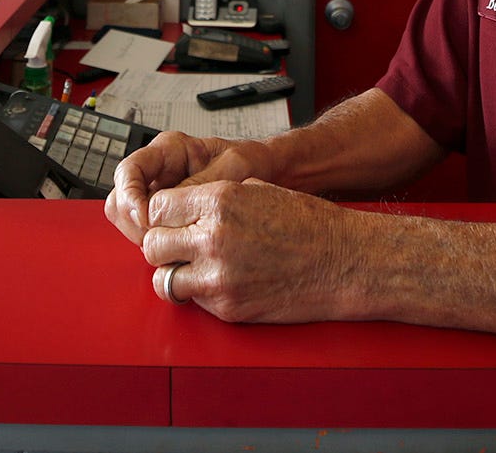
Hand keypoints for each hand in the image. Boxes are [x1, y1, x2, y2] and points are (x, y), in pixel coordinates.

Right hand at [105, 130, 271, 244]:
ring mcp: (161, 197)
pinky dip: (156, 245)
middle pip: (120, 199)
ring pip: (128, 221)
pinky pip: (148, 234)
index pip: (129, 170)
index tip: (143, 216)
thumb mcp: (233, 168)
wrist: (270, 174)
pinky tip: (176, 250)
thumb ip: (200, 184)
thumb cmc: (253, 162)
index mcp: (169, 151)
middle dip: (132, 222)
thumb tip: (172, 205)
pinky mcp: (169, 220)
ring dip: (141, 236)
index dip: (129, 195)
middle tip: (155, 238)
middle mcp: (159, 173)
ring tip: (169, 246)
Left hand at [138, 178, 352, 323]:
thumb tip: (182, 206)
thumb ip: (213, 197)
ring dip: (173, 273)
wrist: (343, 262)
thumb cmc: (307, 224)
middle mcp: (214, 238)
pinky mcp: (228, 307)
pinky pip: (192, 300)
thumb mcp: (256, 189)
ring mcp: (219, 277)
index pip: (157, 207)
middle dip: (162, 244)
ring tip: (192, 266)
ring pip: (163, 279)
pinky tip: (219, 280)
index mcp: (220, 202)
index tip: (170, 219)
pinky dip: (198, 293)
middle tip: (177, 245)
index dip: (162, 214)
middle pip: (152, 245)